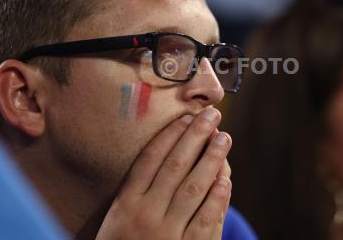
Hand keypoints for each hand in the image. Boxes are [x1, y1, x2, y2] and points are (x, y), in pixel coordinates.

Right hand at [96, 108, 231, 239]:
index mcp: (125, 205)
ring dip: (211, 159)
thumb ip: (136, 194)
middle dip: (195, 137)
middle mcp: (145, 215)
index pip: (150, 160)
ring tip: (223, 138)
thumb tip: (166, 157)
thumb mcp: (116, 221)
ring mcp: (166, 234)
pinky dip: (218, 198)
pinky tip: (226, 178)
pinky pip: (205, 220)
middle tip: (211, 115)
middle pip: (175, 166)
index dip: (170, 136)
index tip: (185, 117)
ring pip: (193, 188)